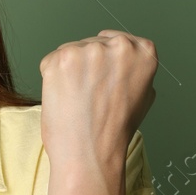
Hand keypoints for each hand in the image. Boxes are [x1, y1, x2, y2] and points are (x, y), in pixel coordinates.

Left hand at [39, 30, 157, 173]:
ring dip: (70, 71)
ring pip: (72, 51)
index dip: (108, 62)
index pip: (119, 41)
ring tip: (78, 99)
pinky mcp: (61, 58)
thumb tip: (123, 59)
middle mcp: (119, 45)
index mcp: (144, 51)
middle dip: (88, 65)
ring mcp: (89, 50)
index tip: (105, 78)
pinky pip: (51, 61)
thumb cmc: (114, 131)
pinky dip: (52, 78)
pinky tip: (64, 97)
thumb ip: (135, 69)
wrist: (90, 153)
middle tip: (90, 95)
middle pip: (93, 43)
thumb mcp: (144, 95)